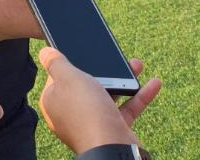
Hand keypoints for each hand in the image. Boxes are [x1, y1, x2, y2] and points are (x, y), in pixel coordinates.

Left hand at [37, 47, 159, 155]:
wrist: (112, 147)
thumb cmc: (86, 112)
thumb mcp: (68, 78)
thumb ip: (57, 63)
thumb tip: (45, 52)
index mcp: (55, 101)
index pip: (59, 78)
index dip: (70, 64)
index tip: (82, 52)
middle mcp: (72, 112)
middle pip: (87, 85)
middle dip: (104, 69)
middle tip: (115, 56)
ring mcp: (93, 121)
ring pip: (109, 95)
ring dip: (125, 79)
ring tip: (137, 64)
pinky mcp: (113, 128)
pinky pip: (127, 109)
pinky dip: (140, 96)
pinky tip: (154, 83)